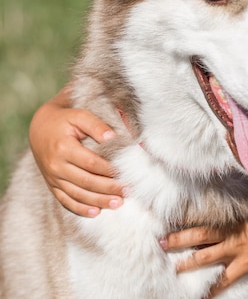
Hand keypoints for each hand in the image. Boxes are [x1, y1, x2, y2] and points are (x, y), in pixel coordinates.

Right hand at [29, 85, 124, 216]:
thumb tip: (112, 137)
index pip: (90, 163)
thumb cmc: (64, 120)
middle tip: (127, 192)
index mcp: (63, 148)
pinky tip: (95, 212)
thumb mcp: (79, 116)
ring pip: (77, 194)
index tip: (126, 173)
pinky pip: (65, 200)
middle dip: (108, 188)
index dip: (109, 169)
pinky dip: (80, 208)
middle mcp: (56, 166)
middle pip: (86, 181)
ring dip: (98, 201)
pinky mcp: (52, 185)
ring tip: (117, 203)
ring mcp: (53, 178)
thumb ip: (96, 125)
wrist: (39, 128)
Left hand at [163, 194, 247, 297]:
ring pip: (206, 260)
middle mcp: (230, 234)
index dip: (186, 218)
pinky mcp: (244, 266)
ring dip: (189, 263)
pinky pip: (225, 281)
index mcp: (233, 216)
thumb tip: (238, 144)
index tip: (169, 218)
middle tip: (161, 243)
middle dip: (178, 240)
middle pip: (198, 238)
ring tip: (174, 267)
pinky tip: (203, 297)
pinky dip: (213, 290)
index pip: (205, 216)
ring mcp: (236, 252)